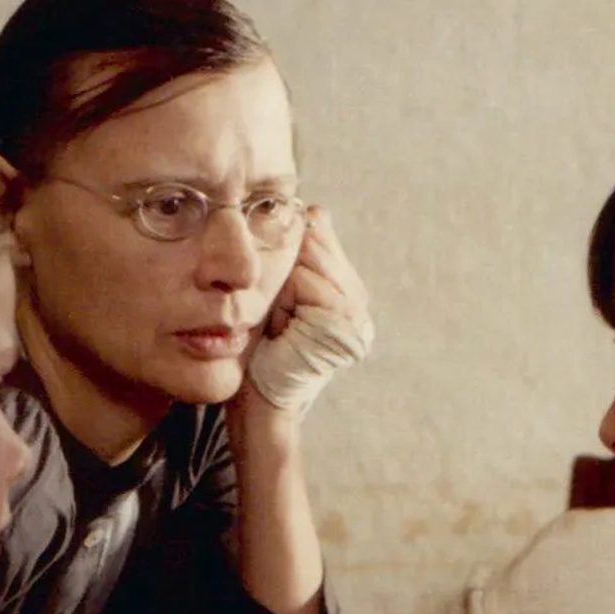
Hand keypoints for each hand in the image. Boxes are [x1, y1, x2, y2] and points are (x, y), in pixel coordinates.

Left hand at [245, 206, 373, 412]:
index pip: (319, 226)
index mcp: (344, 286)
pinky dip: (286, 302)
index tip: (278, 294)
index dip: (287, 251)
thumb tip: (313, 207)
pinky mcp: (345, 322)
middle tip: (279, 313)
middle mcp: (357, 297)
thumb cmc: (257, 353)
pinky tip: (286, 329)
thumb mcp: (275, 295)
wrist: (259, 405)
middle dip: (286, 266)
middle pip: (314, 236)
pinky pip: (304, 281)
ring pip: (308, 256)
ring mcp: (356, 310)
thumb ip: (293, 256)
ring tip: (282, 323)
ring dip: (283, 288)